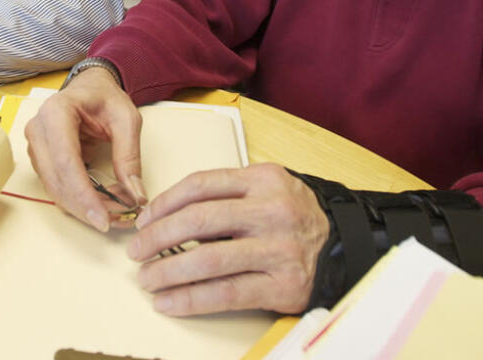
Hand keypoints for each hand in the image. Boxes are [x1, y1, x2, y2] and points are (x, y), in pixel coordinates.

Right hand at [25, 67, 146, 232]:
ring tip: (113, 213)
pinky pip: (56, 187)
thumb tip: (135, 195)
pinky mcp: (40, 159)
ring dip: (82, 206)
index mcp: (56, 112)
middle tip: (115, 221)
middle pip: (56, 181)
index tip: (102, 218)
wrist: (90, 87)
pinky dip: (78, 200)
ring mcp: (36, 146)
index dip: (82, 195)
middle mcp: (38, 129)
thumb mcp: (127, 119)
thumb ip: (130, 156)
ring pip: (54, 189)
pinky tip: (100, 204)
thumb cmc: (105, 97)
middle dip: (85, 206)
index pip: (65, 162)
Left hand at [126, 163, 328, 315]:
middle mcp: (272, 211)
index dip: (163, 203)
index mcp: (264, 180)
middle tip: (136, 250)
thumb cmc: (296, 219)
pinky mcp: (282, 286)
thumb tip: (168, 217)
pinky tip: (169, 302)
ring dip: (167, 272)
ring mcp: (278, 249)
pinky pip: (225, 294)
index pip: (201, 184)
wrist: (347, 247)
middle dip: (157, 237)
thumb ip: (228, 196)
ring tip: (147, 279)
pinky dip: (190, 300)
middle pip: (198, 220)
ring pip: (208, 260)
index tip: (143, 219)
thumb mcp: (268, 190)